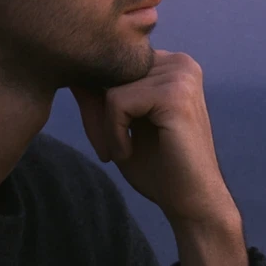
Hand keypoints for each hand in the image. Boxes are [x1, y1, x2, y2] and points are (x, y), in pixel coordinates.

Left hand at [69, 49, 240, 226]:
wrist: (192, 203)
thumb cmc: (158, 167)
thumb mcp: (122, 123)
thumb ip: (100, 95)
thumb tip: (73, 72)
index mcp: (172, 64)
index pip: (116, 66)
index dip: (100, 101)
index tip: (102, 136)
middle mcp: (179, 62)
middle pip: (111, 74)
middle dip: (99, 114)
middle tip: (108, 149)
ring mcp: (181, 76)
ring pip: (111, 89)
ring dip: (107, 127)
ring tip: (125, 151)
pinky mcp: (174, 95)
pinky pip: (118, 102)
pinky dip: (114, 133)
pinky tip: (129, 152)